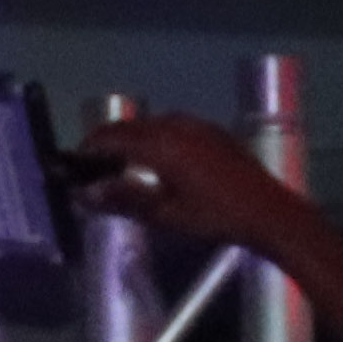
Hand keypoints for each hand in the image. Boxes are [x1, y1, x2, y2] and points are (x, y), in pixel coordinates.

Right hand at [69, 109, 331, 276]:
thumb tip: (85, 195)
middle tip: (94, 167)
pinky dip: (157, 139)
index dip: (89, 148)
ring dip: (134, 140)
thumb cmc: (215, 217)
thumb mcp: (166, 214)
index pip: (112, 136)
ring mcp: (198, 125)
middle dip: (109, 143)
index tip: (73, 163)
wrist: (269, 212)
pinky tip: (160, 162)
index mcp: (161, 143)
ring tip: (124, 165)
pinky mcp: (214, 133)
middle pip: (132, 127)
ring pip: (154, 125)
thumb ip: (124, 199)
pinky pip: (175, 127)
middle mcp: (176, 125)